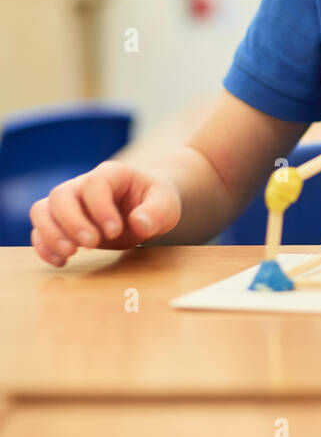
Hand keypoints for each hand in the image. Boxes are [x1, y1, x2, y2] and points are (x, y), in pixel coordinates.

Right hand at [30, 161, 181, 266]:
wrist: (145, 208)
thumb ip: (156, 212)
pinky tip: (61, 262)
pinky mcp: (61, 223)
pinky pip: (39, 230)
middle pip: (61, 195)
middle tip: (92, 245)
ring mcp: (69, 203)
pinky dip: (43, 246)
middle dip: (72, 222)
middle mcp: (83, 184)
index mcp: (111, 174)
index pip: (94, 184)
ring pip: (42, 210)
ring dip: (50, 234)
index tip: (115, 231)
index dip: (100, 208)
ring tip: (70, 254)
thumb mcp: (166, 204)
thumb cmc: (155, 202)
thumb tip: (138, 224)